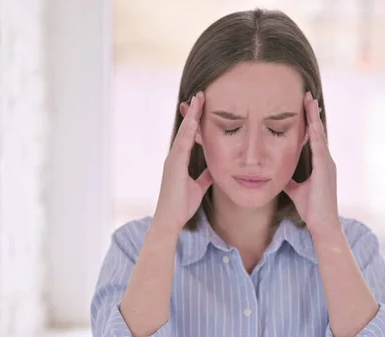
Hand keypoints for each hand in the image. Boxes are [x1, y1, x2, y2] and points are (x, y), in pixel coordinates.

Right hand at [153, 92, 212, 231]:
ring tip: (199, 99)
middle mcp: (174, 156)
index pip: (189, 135)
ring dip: (192, 115)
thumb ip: (205, 177)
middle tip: (201, 94)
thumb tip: (214, 170)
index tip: (203, 105)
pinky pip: (182, 144)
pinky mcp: (174, 165)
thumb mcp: (198, 187)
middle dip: (194, 112)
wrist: (170, 219)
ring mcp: (173, 160)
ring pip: (184, 132)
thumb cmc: (181, 205)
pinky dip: (189, 131)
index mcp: (179, 160)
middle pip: (186, 129)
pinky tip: (196, 120)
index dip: (196, 120)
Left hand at [284, 92, 340, 237]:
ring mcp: (327, 164)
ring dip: (314, 118)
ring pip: (320, 135)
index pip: (314, 137)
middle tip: (308, 95)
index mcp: (321, 164)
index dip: (309, 122)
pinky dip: (316, 135)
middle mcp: (326, 161)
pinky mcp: (325, 170)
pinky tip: (311, 123)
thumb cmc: (312, 209)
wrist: (322, 224)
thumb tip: (276, 174)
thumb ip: (288, 180)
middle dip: (312, 113)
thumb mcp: (296, 191)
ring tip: (310, 102)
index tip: (304, 107)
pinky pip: (320, 148)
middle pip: (318, 131)